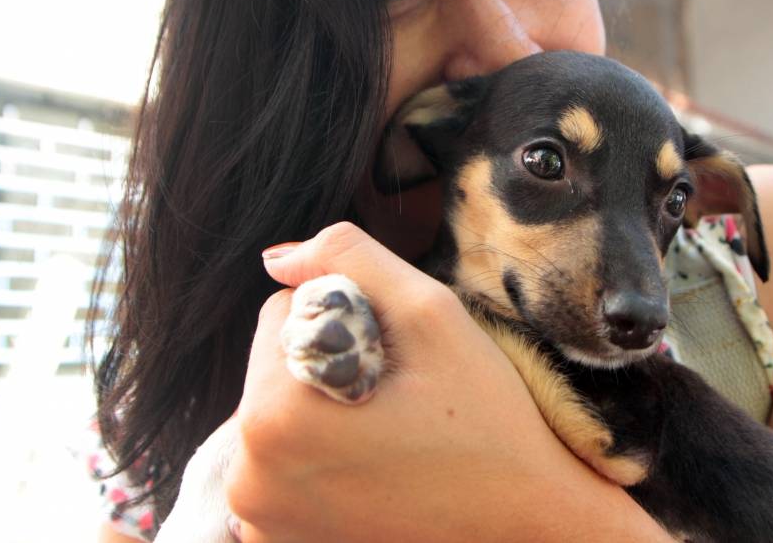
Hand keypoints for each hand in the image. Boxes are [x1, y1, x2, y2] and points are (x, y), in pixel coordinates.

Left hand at [225, 222, 668, 542]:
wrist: (523, 524)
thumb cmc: (489, 421)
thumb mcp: (432, 316)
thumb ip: (350, 259)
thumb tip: (278, 258)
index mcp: (272, 415)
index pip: (282, 312)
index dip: (348, 319)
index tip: (398, 363)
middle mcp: (248, 477)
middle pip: (273, 367)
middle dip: (328, 366)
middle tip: (400, 401)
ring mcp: (259, 519)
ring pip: (278, 416)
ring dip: (323, 413)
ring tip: (392, 438)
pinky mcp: (278, 542)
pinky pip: (284, 466)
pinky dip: (321, 461)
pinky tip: (376, 475)